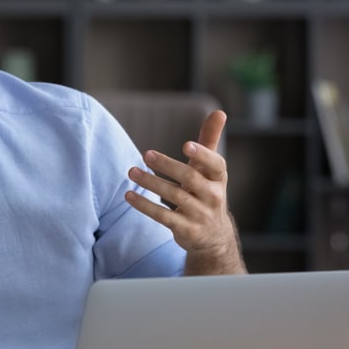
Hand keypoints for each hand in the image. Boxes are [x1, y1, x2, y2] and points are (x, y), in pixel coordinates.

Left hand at [125, 110, 244, 273]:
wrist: (213, 236)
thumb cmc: (207, 192)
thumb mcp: (211, 169)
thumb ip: (210, 141)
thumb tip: (219, 112)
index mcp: (219, 178)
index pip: (216, 164)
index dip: (202, 155)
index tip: (185, 145)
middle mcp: (213, 197)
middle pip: (190, 178)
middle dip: (167, 165)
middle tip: (146, 154)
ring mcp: (200, 215)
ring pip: (174, 197)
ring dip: (151, 183)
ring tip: (132, 171)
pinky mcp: (186, 230)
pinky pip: (163, 216)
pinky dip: (145, 206)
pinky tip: (129, 195)